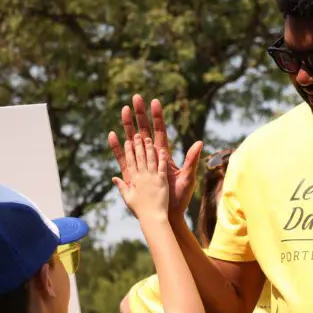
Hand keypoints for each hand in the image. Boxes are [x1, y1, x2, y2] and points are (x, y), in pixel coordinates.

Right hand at [108, 94, 202, 220]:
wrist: (168, 214)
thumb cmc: (179, 197)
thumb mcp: (188, 177)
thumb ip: (192, 159)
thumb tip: (199, 142)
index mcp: (164, 155)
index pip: (159, 131)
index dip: (157, 117)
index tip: (154, 101)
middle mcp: (151, 156)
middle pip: (144, 130)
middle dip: (140, 115)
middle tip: (135, 98)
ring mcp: (140, 163)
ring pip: (132, 140)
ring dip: (128, 125)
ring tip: (124, 110)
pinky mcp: (132, 173)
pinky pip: (123, 158)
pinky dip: (117, 146)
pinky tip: (112, 135)